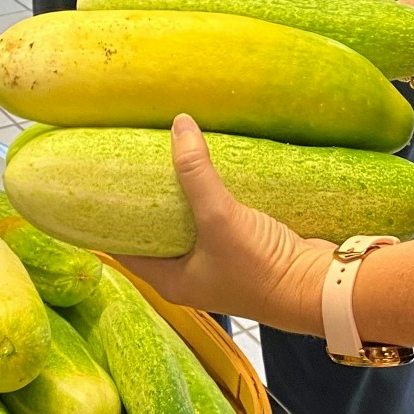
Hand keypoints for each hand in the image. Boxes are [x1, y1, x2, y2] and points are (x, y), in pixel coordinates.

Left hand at [117, 116, 332, 334]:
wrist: (319, 288)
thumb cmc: (261, 268)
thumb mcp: (219, 216)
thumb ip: (195, 172)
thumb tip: (179, 125)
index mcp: (170, 281)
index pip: (124, 250)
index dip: (107, 223)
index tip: (95, 192)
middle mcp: (190, 276)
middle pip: (155, 234)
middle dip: (144, 203)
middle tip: (130, 167)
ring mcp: (217, 264)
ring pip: (186, 226)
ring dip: (179, 199)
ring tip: (164, 163)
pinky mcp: (243, 250)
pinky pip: (216, 220)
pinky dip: (209, 199)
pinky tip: (208, 174)